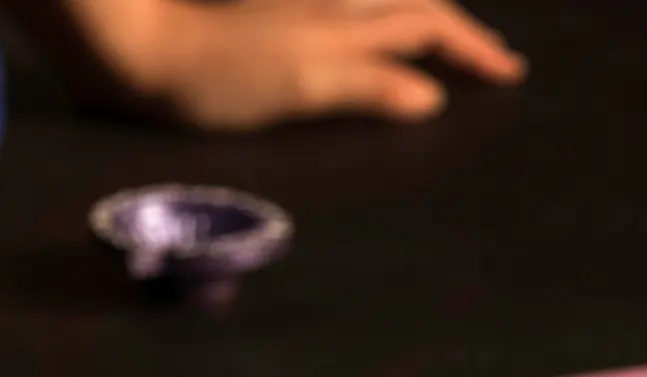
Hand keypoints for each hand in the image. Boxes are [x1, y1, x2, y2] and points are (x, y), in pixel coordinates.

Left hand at [86, 0, 527, 130]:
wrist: (137, 46)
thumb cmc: (217, 74)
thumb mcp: (302, 84)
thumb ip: (369, 84)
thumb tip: (431, 97)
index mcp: (347, 24)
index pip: (430, 26)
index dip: (473, 49)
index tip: (509, 73)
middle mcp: (329, 7)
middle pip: (410, 7)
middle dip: (455, 31)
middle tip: (487, 60)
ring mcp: (295, 11)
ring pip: (374, 6)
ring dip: (414, 21)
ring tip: (437, 46)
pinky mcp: (265, 24)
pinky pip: (339, 17)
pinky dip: (368, 27)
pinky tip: (355, 42)